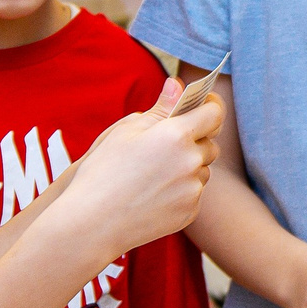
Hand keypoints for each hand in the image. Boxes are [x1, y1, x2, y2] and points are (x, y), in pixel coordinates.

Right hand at [62, 79, 222, 259]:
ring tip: (154, 173)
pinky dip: (180, 191)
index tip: (202, 104)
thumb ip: (160, 108)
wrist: (92, 223)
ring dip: (188, 167)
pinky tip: (153, 194)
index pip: (213, 113)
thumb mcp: (125, 131)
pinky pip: (193, 194)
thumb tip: (177, 84)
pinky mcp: (189, 212)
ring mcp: (192, 189)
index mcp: (176, 135)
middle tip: (167, 144)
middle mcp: (191, 162)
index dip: (209, 106)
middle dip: (195, 140)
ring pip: (202, 171)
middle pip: (210, 144)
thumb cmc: (103, 171)